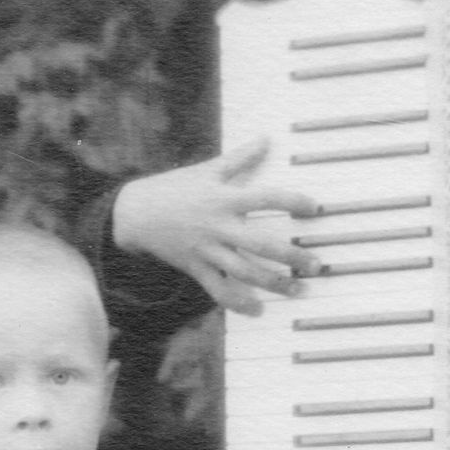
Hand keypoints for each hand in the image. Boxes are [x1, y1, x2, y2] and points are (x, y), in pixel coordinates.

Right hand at [112, 140, 321, 313]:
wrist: (134, 213)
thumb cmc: (175, 188)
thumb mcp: (208, 169)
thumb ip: (241, 157)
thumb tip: (267, 139)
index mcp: (224, 198)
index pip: (266, 197)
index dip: (293, 201)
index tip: (315, 208)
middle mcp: (218, 225)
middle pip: (261, 243)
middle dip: (291, 256)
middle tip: (316, 265)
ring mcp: (207, 249)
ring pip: (244, 272)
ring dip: (273, 284)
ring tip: (297, 290)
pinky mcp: (196, 267)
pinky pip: (218, 290)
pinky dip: (237, 303)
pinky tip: (257, 310)